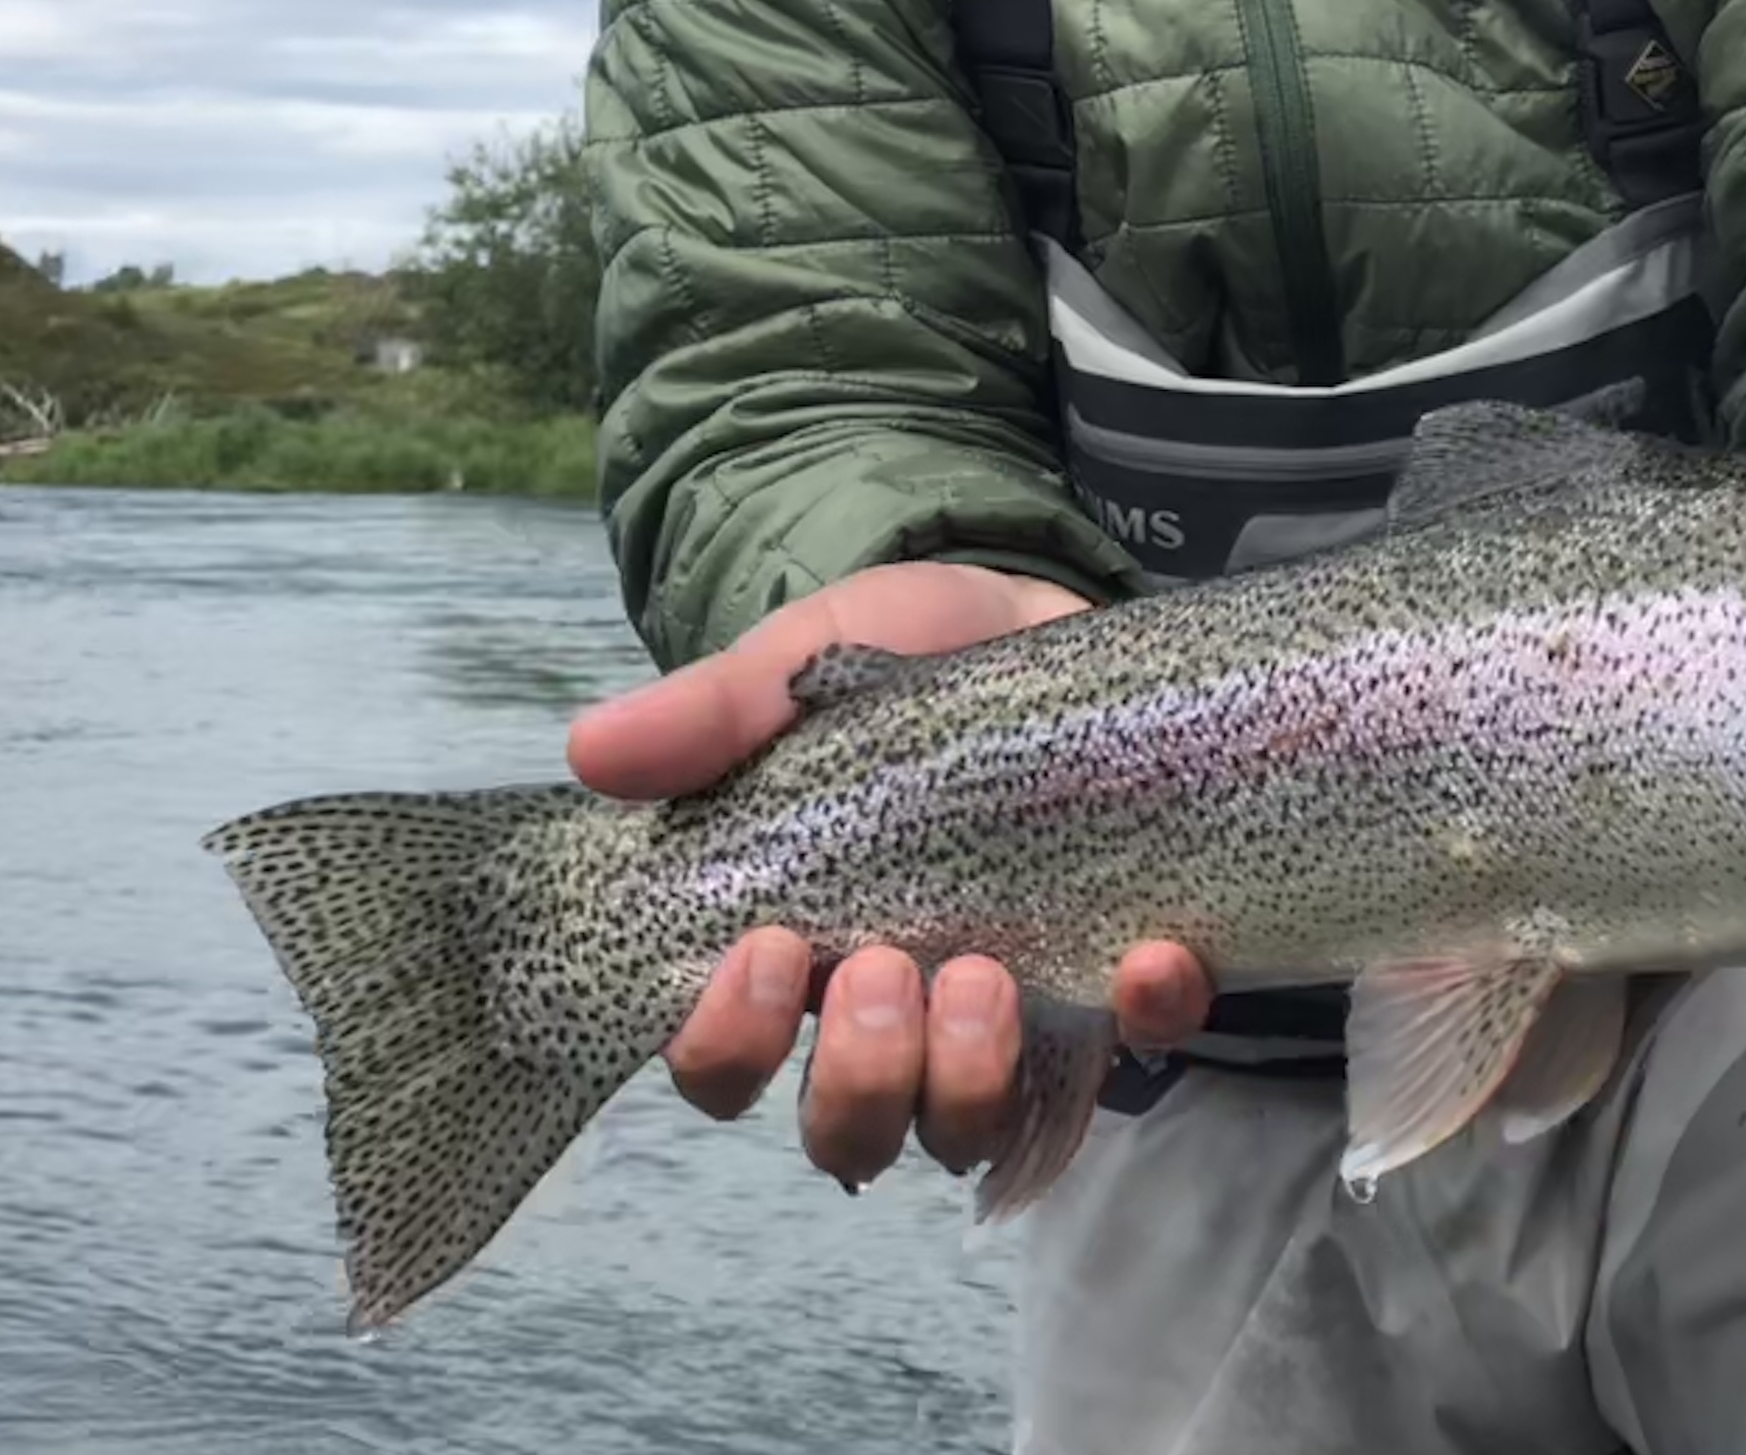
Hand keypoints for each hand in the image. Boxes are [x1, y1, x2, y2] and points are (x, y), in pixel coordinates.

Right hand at [566, 561, 1216, 1187]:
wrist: (1034, 614)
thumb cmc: (896, 662)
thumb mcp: (803, 665)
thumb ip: (714, 712)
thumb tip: (593, 750)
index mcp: (788, 949)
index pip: (720, 1065)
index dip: (725, 1045)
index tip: (764, 953)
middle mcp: (890, 1009)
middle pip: (850, 1131)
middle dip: (861, 1078)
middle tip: (886, 971)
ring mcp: (1006, 1006)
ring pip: (969, 1125)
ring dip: (970, 1077)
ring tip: (985, 976)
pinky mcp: (1114, 967)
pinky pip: (1139, 1039)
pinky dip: (1149, 1014)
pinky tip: (1152, 958)